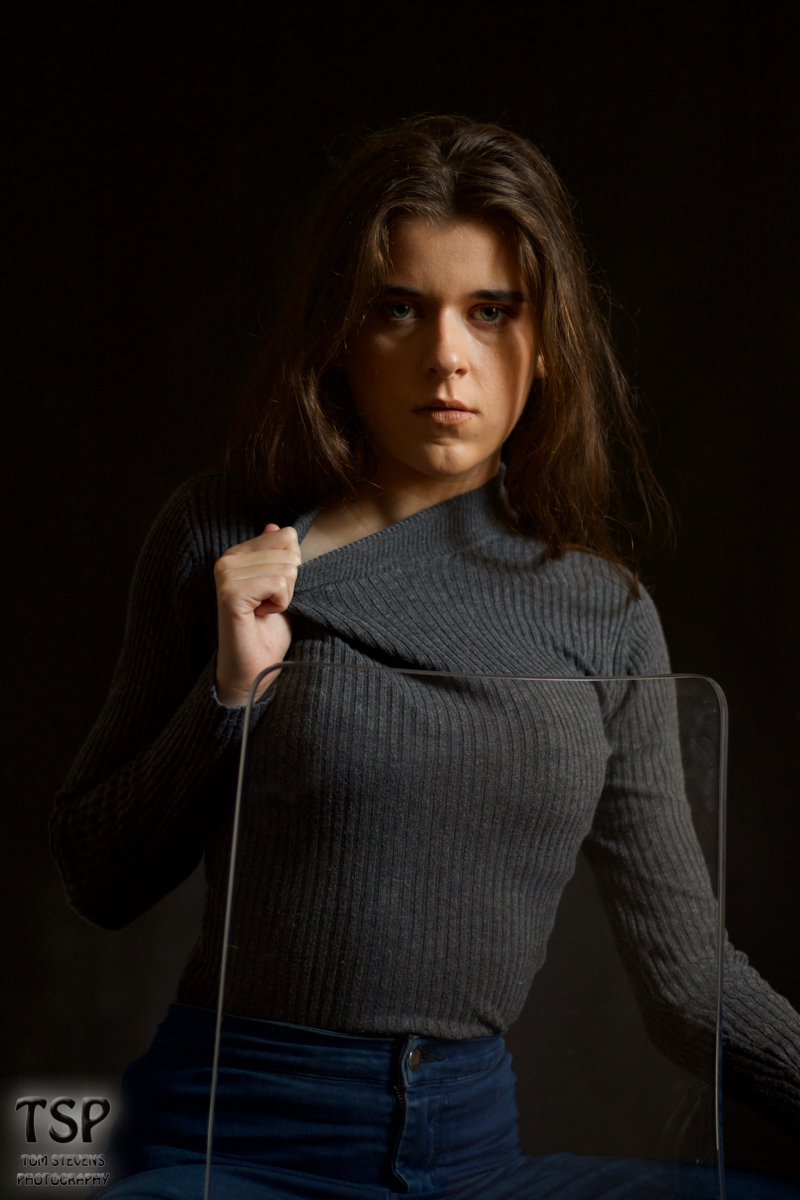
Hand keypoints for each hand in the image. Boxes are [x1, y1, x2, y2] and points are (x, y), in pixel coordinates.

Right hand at [213, 523, 300, 706]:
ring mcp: (226, 574)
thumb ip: (277, 557)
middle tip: (268, 606)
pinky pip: (278, 583)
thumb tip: (276, 525)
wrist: (254, 669)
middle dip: (290, 583)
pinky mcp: (230, 592)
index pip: (286, 535)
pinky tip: (261, 616)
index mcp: (238, 553)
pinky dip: (280, 604)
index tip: (272, 593)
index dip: (292, 569)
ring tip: (264, 612)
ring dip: (285, 596)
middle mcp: (227, 559)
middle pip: (289, 550)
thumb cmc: (269, 631)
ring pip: (286, 568)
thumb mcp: (281, 588)